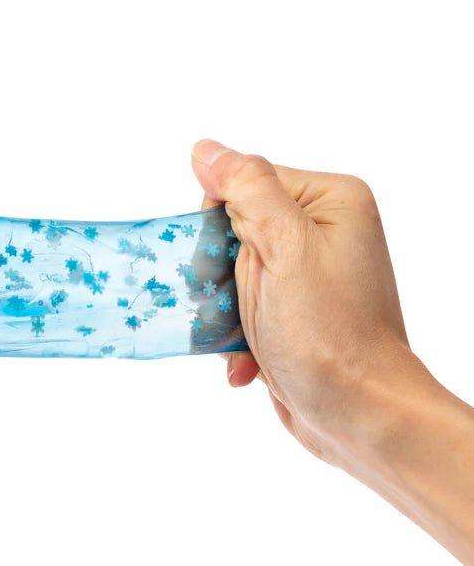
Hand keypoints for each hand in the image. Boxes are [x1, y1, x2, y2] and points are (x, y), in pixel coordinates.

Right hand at [191, 138, 414, 469]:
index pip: (243, 184)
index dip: (219, 225)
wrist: (360, 416)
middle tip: (230, 307)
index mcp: (329, 201)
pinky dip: (235, 336)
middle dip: (218, 276)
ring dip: (221, 313)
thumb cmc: (329, 334)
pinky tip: (247, 362)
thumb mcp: (284, 248)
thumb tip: (205, 149)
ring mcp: (307, 274)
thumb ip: (246, 188)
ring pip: (229, 275)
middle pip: (231, 231)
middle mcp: (322, 231)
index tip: (223, 268)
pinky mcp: (292, 312)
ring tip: (239, 340)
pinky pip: (241, 308)